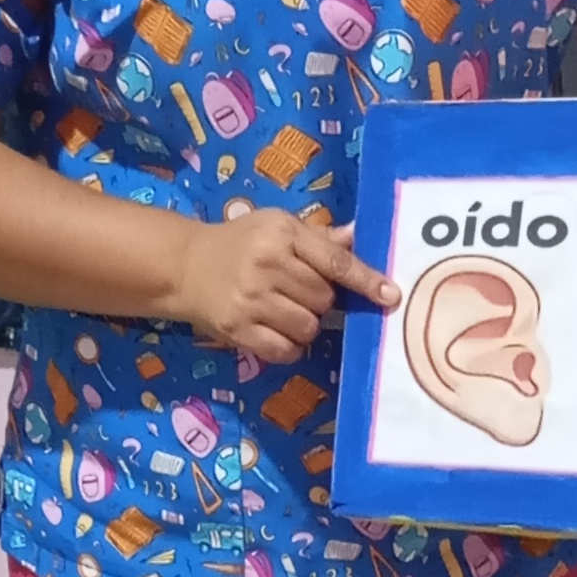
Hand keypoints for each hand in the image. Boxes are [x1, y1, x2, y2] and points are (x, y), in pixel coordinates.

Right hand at [165, 204, 397, 370]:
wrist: (186, 266)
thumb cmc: (240, 242)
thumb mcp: (277, 226)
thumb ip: (319, 238)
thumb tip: (359, 237)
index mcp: (283, 234)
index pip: (335, 261)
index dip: (365, 280)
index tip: (390, 295)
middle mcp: (268, 265)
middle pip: (324, 299)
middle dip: (320, 300)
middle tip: (297, 290)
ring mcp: (252, 299)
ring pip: (308, 327)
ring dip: (305, 324)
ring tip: (284, 309)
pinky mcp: (239, 328)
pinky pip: (285, 350)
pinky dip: (288, 346)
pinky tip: (275, 329)